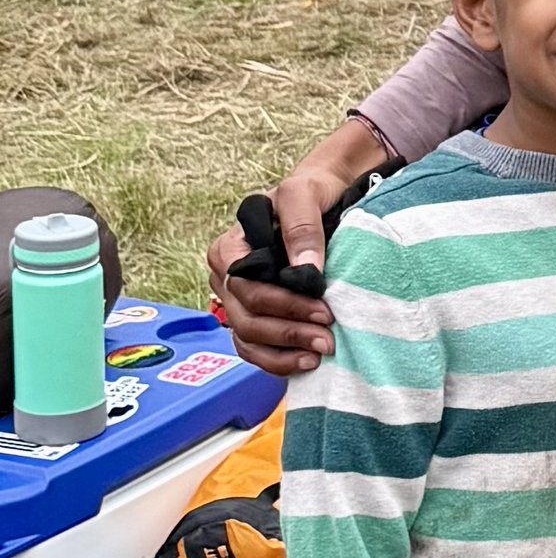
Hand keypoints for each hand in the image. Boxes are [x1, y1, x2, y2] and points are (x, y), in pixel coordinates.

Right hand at [209, 119, 387, 374]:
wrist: (327, 197)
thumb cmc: (311, 193)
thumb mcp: (303, 194)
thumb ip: (301, 226)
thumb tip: (305, 271)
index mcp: (228, 249)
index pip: (246, 288)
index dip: (283, 304)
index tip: (323, 310)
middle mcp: (226, 278)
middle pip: (246, 319)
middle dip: (288, 332)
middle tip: (328, 339)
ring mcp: (238, 301)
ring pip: (248, 340)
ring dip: (283, 353)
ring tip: (320, 355)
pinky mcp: (255, 317)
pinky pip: (255, 350)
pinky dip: (279, 361)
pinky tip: (307, 363)